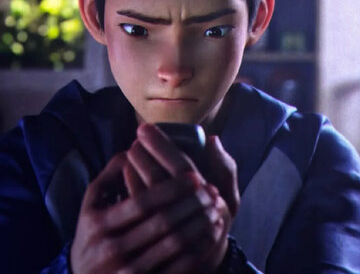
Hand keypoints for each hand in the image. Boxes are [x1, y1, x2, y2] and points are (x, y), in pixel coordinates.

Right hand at [70, 149, 218, 272]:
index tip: (195, 176)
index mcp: (99, 224)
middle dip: (192, 204)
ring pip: (174, 245)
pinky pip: (178, 269)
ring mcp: (126, 273)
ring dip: (200, 225)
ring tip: (216, 209)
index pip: (143, 202)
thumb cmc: (93, 234)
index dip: (172, 189)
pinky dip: (199, 250)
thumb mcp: (92, 203)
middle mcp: (111, 250)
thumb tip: (131, 149)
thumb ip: (109, 175)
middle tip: (213, 191)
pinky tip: (211, 235)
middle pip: (162, 223)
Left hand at [126, 124, 236, 271]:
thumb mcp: (230, 197)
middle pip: (156, 178)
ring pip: (141, 192)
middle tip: (137, 139)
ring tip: (132, 151)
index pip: (181, 167)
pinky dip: (128, 185)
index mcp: (207, 196)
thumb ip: (225, 167)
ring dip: (133, 167)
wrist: (203, 261)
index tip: (146, 128)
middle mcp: (185, 211)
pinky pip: (132, 208)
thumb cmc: (215, 220)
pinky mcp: (148, 237)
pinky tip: (128, 171)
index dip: (161, 146)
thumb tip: (213, 139)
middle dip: (142, 154)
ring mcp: (164, 227)